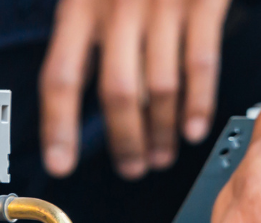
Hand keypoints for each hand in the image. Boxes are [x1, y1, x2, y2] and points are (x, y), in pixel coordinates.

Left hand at [40, 0, 231, 178]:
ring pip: (159, 88)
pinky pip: (200, 63)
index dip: (58, 127)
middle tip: (131, 167)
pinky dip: (198, 103)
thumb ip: (86, 26)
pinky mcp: (202, 3)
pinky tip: (193, 128)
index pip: (62, 77)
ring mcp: (163, 6)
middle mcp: (118, 7)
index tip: (59, 164)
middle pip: (117, 94)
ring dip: (162, 131)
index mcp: (81, 4)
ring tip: (162, 154)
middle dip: (125, 142)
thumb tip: (88, 79)